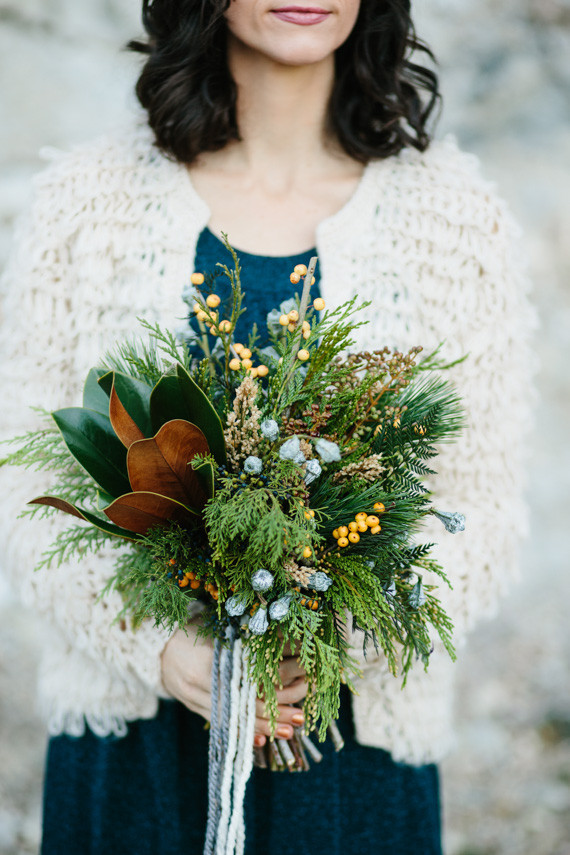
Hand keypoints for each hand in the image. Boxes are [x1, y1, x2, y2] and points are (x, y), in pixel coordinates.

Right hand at [160, 622, 307, 747]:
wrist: (157, 646)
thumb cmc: (194, 630)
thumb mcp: (218, 630)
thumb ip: (245, 641)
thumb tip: (285, 645)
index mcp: (209, 657)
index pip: (250, 675)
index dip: (275, 682)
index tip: (300, 686)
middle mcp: (200, 681)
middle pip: (243, 702)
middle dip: (274, 712)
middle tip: (300, 718)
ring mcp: (194, 697)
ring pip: (233, 718)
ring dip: (262, 726)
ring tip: (288, 732)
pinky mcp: (192, 706)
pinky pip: (219, 723)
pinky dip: (240, 732)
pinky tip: (259, 740)